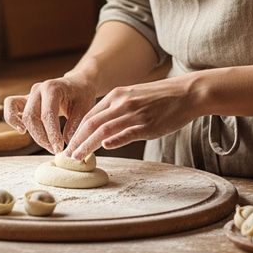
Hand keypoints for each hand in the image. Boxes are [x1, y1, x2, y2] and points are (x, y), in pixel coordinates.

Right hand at [3, 75, 97, 153]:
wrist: (78, 84)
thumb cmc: (81, 95)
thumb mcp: (85, 108)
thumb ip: (75, 125)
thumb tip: (66, 144)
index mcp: (53, 88)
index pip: (47, 114)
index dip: (52, 134)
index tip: (59, 149)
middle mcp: (38, 89)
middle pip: (32, 117)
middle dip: (42, 137)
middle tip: (56, 150)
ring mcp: (30, 94)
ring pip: (23, 116)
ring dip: (34, 135)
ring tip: (48, 145)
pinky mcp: (25, 100)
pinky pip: (11, 107)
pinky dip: (12, 119)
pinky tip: (22, 131)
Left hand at [66, 77, 195, 159]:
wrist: (185, 93)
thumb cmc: (160, 98)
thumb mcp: (134, 97)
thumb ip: (117, 110)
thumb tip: (103, 130)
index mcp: (117, 95)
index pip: (89, 115)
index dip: (76, 132)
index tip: (68, 146)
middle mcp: (122, 102)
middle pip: (91, 123)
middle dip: (76, 141)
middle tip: (66, 157)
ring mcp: (134, 113)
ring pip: (104, 130)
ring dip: (87, 145)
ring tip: (77, 158)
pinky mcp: (147, 124)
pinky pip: (127, 133)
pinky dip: (115, 140)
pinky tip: (105, 148)